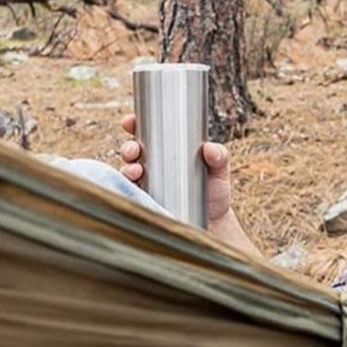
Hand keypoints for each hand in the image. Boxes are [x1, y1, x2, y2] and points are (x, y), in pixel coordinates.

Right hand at [119, 114, 233, 225]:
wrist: (213, 223)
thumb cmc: (215, 193)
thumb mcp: (219, 171)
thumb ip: (219, 157)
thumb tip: (210, 148)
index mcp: (169, 151)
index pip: (148, 134)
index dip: (134, 125)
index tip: (129, 122)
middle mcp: (154, 165)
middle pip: (133, 151)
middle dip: (128, 148)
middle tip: (133, 151)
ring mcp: (149, 184)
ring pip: (128, 172)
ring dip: (127, 169)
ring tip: (136, 172)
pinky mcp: (147, 203)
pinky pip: (131, 195)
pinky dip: (128, 191)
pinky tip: (133, 189)